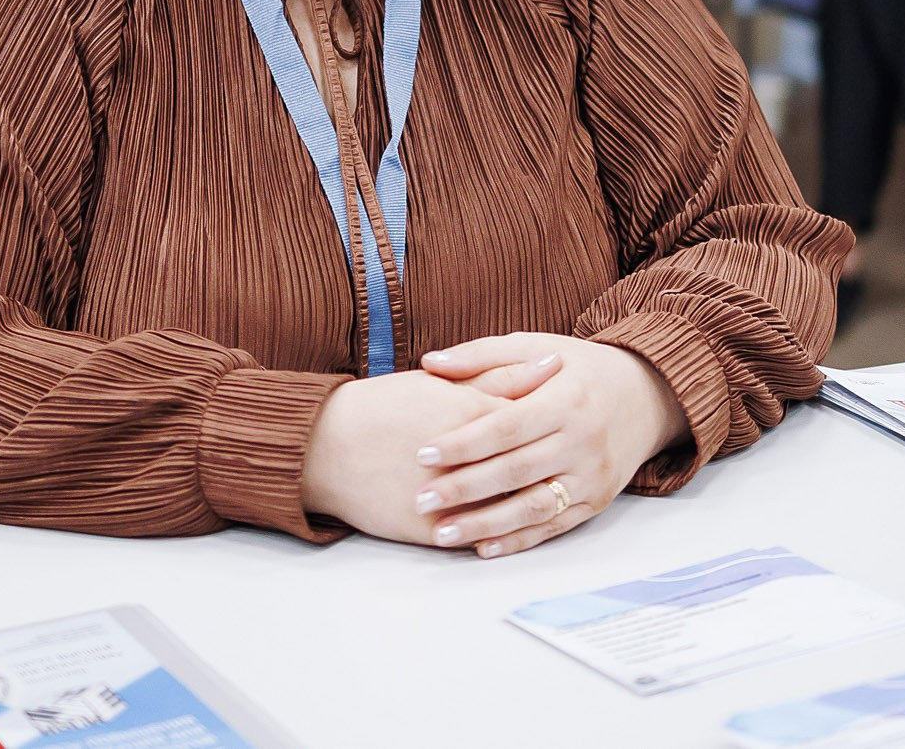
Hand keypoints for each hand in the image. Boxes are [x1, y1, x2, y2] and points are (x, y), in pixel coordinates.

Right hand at [298, 362, 556, 543]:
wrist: (325, 446)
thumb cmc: (381, 407)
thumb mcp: (441, 384)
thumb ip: (500, 374)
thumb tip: (551, 365)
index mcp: (471, 417)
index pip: (534, 424)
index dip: (560, 423)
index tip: (579, 418)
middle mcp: (467, 463)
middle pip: (529, 470)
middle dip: (556, 467)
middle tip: (578, 461)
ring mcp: (450, 502)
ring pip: (509, 510)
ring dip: (533, 505)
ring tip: (551, 495)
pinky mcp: (432, 533)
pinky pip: (478, 538)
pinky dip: (499, 535)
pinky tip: (513, 528)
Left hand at [411, 333, 687, 559]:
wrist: (648, 396)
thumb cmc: (580, 369)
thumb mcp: (537, 346)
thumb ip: (482, 354)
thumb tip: (429, 362)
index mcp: (566, 400)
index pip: (507, 426)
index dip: (464, 442)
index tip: (423, 454)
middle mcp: (583, 441)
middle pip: (516, 470)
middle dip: (465, 488)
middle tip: (421, 500)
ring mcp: (592, 476)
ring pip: (534, 506)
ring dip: (486, 524)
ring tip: (442, 533)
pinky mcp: (597, 501)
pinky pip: (554, 526)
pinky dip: (518, 540)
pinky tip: (482, 547)